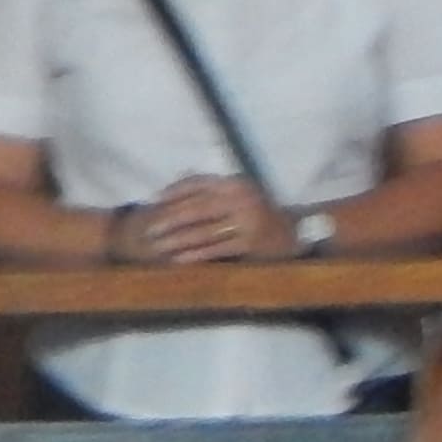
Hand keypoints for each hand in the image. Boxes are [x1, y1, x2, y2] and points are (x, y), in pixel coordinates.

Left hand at [114, 177, 286, 264]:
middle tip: (149, 229)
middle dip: (170, 219)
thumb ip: (210, 188)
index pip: (198, 183)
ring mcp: (246, 221)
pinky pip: (216, 249)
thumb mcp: (237, 193)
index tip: (154, 200)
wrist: (291, 233)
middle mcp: (240, 199)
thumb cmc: (256, 211)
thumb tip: (172, 187)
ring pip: (203, 231)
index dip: (174, 191)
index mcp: (234, 183)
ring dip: (178, 240)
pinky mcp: (249, 242)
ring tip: (159, 246)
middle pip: (196, 209)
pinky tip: (178, 259)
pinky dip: (195, 254)